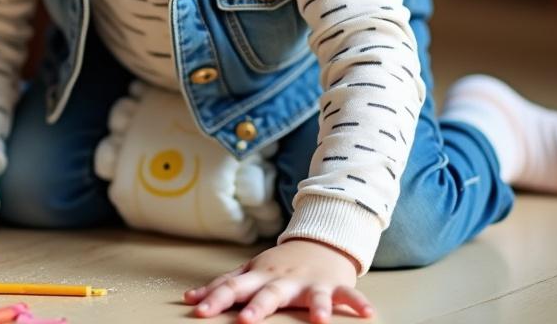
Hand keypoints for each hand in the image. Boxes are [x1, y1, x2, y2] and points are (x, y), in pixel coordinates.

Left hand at [183, 239, 372, 322]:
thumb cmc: (279, 265)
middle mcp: (282, 279)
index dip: (215, 299)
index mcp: (259, 276)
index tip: (198, 312)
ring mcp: (309, 281)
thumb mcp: (250, 272)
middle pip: (268, 293)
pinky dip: (357, 303)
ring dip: (314, 307)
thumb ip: (223, 286)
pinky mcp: (334, 285)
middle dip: (257, 307)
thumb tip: (189, 299)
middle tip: (244, 321)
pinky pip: (347, 295)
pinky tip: (367, 314)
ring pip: (311, 295)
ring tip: (317, 321)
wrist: (319, 241)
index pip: (233, 287)